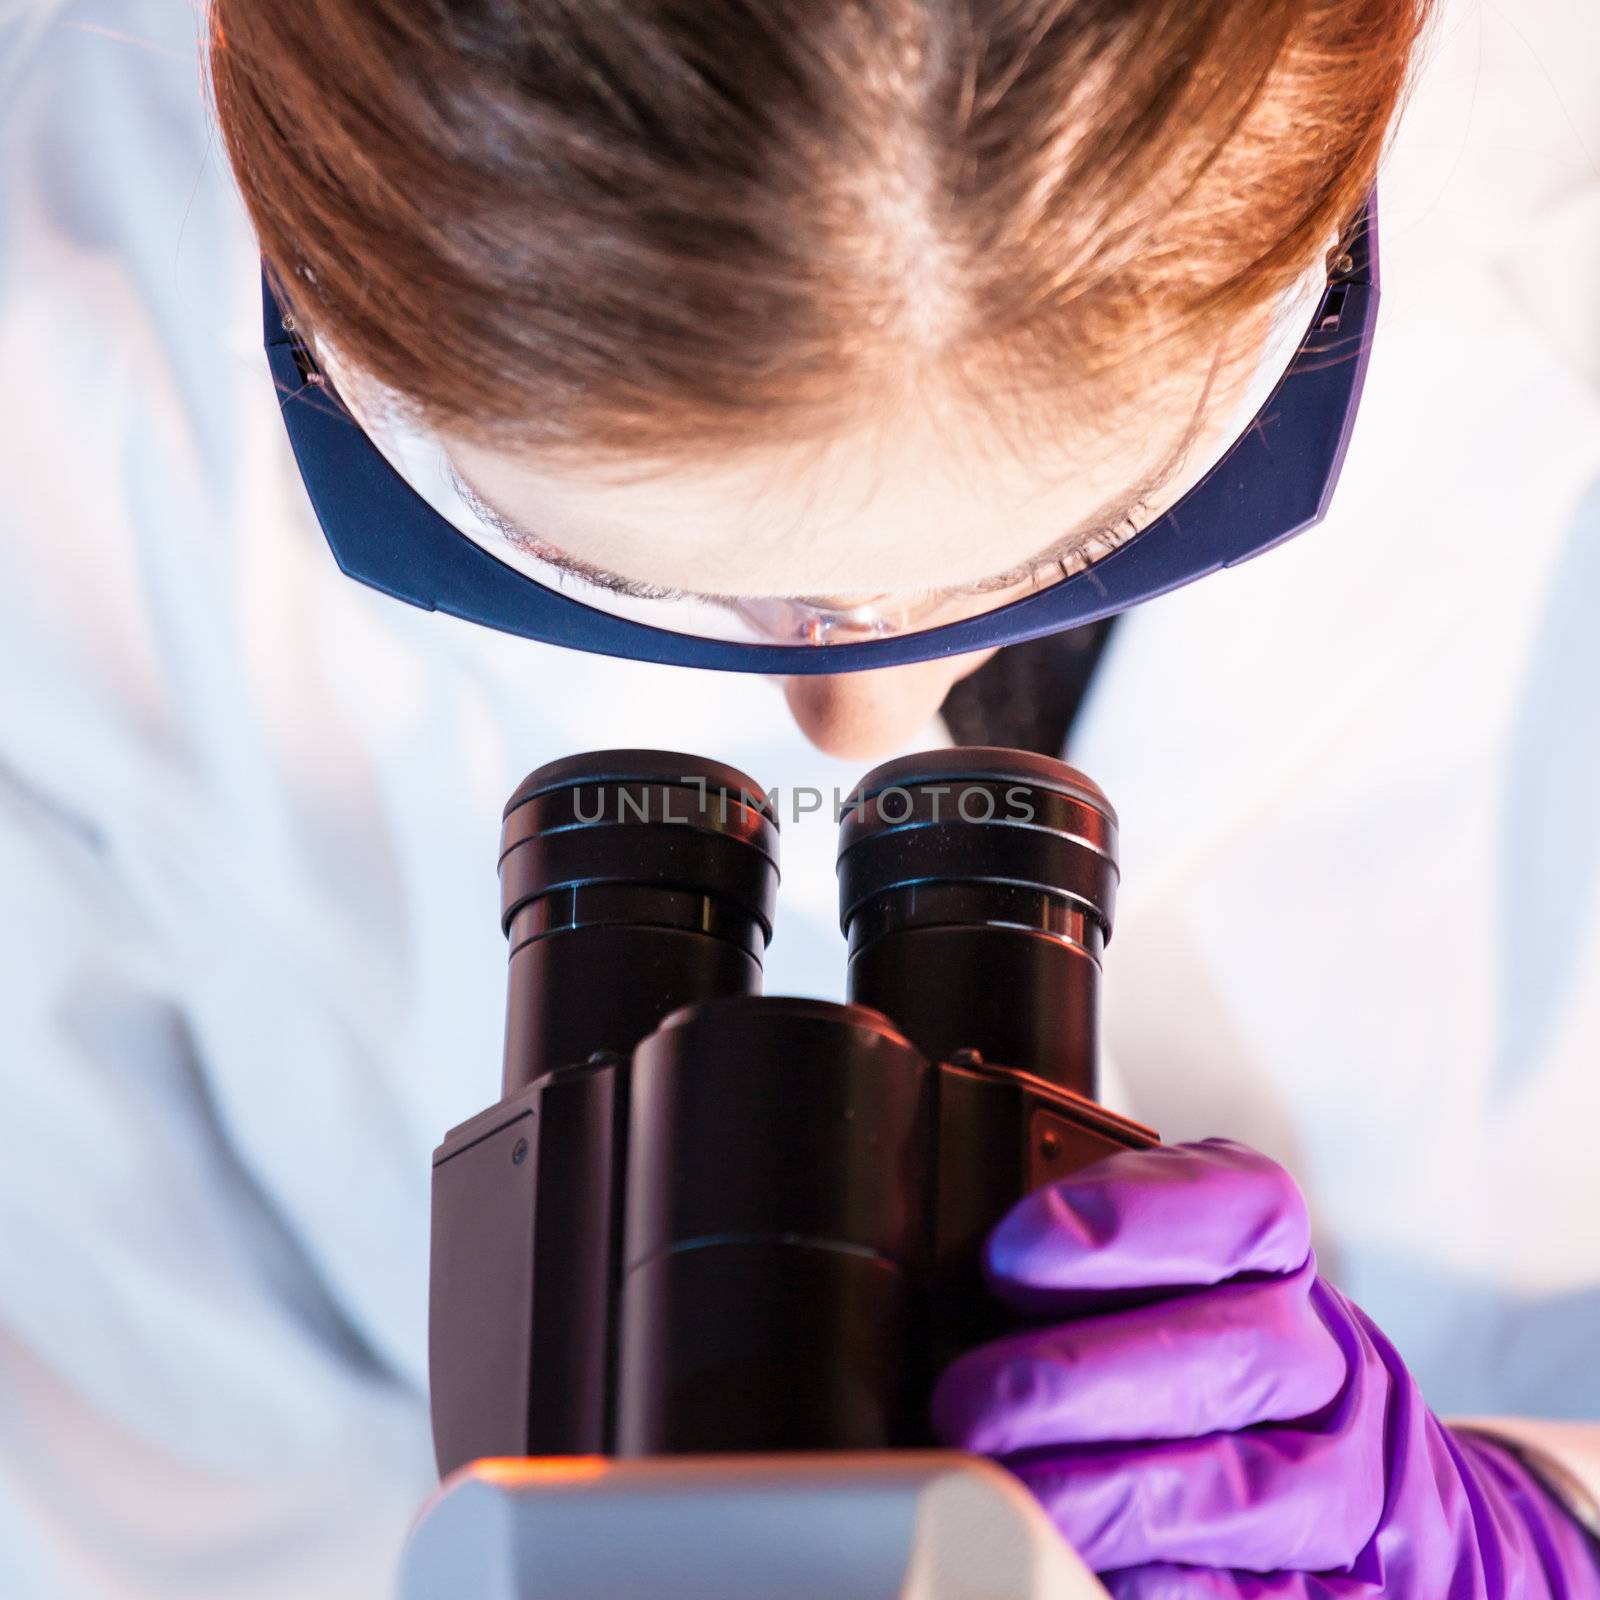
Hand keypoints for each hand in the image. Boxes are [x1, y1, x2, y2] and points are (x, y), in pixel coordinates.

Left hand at [932, 1140, 1599, 1597]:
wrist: (1329, 1456)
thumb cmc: (1182, 1335)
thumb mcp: (1134, 1264)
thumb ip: (1069, 1259)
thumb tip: (967, 1276)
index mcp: (1273, 1256)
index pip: (1243, 1209)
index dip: (1131, 1221)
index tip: (1013, 1250)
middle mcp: (1321, 1360)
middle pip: (1239, 1351)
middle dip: (1086, 1377)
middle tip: (974, 1399)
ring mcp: (1336, 1483)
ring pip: (1251, 1489)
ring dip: (1113, 1494)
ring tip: (1005, 1489)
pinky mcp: (1317, 1590)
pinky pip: (1245, 1593)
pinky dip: (1155, 1583)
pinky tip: (1073, 1561)